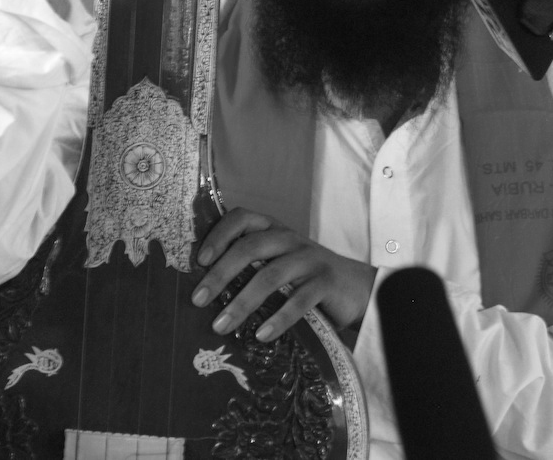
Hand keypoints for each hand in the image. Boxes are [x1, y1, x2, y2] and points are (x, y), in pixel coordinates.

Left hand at [192, 207, 377, 342]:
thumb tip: (203, 292)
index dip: (219, 234)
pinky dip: (279, 318)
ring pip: (271, 275)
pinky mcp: (326, 282)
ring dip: (242, 302)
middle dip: (221, 274)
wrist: (354, 287)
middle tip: (198, 300)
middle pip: (251, 247)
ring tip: (220, 326)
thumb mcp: (277, 264)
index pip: (243, 218)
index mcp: (273, 229)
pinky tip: (262, 335)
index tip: (200, 260)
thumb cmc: (303, 278)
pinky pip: (300, 300)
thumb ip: (250, 267)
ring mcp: (309, 258)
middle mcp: (290, 238)